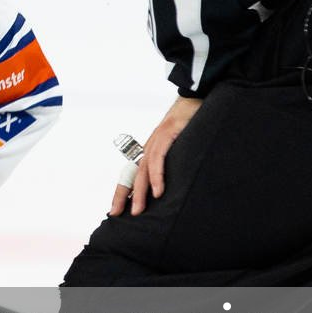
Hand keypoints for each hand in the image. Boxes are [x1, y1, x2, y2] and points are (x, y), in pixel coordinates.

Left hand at [112, 96, 201, 215]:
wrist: (197, 99)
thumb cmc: (190, 125)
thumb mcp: (181, 148)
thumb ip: (174, 164)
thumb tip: (173, 187)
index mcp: (151, 151)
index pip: (133, 174)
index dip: (123, 192)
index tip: (115, 210)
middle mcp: (150, 146)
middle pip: (132, 174)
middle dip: (124, 196)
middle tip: (117, 214)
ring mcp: (157, 140)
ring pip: (143, 170)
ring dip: (140, 192)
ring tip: (138, 210)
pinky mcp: (167, 133)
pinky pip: (159, 159)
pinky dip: (157, 176)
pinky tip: (158, 191)